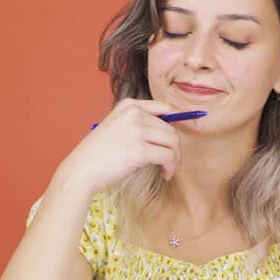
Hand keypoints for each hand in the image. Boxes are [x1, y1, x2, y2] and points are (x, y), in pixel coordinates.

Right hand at [53, 99, 198, 195]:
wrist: (81, 170)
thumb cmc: (100, 154)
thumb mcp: (117, 128)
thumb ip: (140, 124)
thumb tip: (173, 131)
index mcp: (129, 105)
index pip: (166, 108)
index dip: (184, 118)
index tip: (197, 127)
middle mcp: (134, 114)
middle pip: (171, 129)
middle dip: (176, 148)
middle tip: (173, 163)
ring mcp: (136, 130)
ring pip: (172, 143)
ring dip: (175, 159)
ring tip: (168, 170)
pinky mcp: (139, 150)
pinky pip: (168, 157)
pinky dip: (171, 167)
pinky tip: (165, 174)